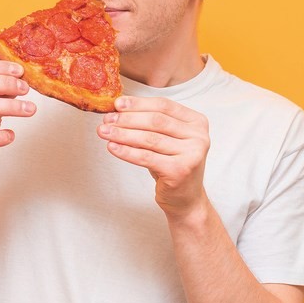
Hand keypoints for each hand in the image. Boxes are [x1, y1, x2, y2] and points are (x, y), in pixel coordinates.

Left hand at [97, 96, 210, 216]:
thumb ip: (149, 123)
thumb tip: (118, 111)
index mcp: (197, 122)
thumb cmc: (172, 165)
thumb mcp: (165, 139)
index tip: (117, 104)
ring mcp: (192, 154)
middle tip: (107, 120)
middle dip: (128, 119)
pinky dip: (127, 152)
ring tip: (104, 132)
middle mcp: (199, 136)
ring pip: (149, 139)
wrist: (185, 199)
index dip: (138, 103)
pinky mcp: (180, 171)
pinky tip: (112, 147)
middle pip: (156, 121)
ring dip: (123, 134)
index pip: (164, 105)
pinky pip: (147, 157)